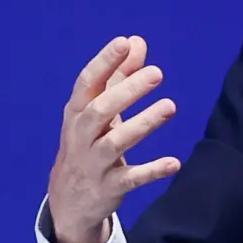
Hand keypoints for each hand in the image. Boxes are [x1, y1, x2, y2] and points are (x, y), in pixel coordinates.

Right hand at [47, 35, 180, 242]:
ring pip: (115, 143)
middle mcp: (81, 137)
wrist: (68, 201)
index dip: (104, 62)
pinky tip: (174, 163)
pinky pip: (131, 179)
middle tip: (157, 73)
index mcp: (77, 113)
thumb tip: (135, 41)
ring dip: (143, 124)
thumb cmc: (88, 143)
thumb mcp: (97, 111)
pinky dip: (152, 171)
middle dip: (127, 91)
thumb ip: (117, 76)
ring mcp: (93, 164)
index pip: (87, 84)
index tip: (124, 43)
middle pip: (100, 111)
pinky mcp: (109, 188)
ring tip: (170, 106)